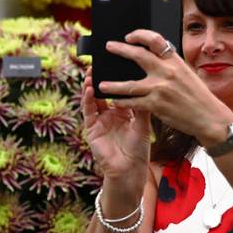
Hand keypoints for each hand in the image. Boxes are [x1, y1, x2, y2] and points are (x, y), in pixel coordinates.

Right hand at [81, 67, 150, 186]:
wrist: (130, 170)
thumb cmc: (138, 149)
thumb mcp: (143, 124)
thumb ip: (141, 105)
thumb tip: (144, 84)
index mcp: (124, 112)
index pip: (118, 90)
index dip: (116, 78)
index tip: (116, 63)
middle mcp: (110, 114)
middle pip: (103, 91)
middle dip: (101, 77)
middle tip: (100, 62)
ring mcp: (99, 120)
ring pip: (93, 98)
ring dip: (91, 85)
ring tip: (91, 72)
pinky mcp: (91, 128)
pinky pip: (88, 111)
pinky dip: (87, 99)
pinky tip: (89, 88)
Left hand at [97, 29, 232, 141]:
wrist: (209, 117)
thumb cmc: (199, 97)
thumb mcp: (187, 74)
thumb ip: (170, 66)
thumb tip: (153, 57)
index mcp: (175, 61)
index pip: (155, 40)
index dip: (140, 35)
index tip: (129, 36)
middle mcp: (167, 72)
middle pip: (138, 56)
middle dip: (120, 49)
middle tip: (109, 47)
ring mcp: (160, 89)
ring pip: (129, 84)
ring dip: (113, 84)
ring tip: (101, 84)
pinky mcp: (156, 105)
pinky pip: (133, 102)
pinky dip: (122, 102)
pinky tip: (114, 101)